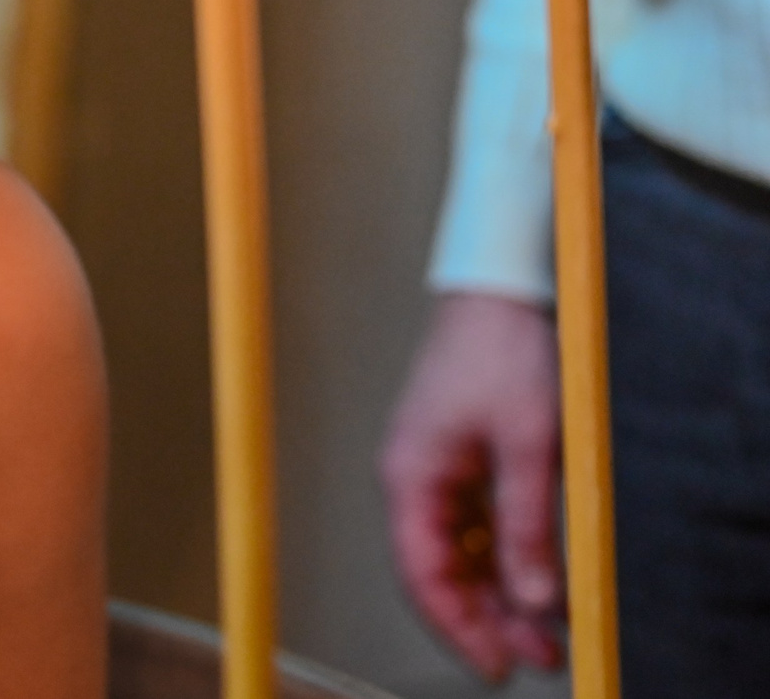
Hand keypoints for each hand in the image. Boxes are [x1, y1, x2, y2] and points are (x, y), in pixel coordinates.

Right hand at [380, 291, 565, 679]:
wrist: (496, 295)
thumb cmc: (501, 355)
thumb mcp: (529, 446)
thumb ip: (527, 524)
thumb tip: (535, 597)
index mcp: (411, 476)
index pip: (422, 572)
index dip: (457, 625)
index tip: (495, 663)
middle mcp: (413, 479)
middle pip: (439, 569)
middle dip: (486, 618)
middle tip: (538, 655)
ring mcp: (435, 470)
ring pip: (460, 552)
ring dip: (499, 592)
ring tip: (548, 630)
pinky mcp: (460, 460)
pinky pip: (475, 526)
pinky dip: (504, 557)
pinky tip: (539, 580)